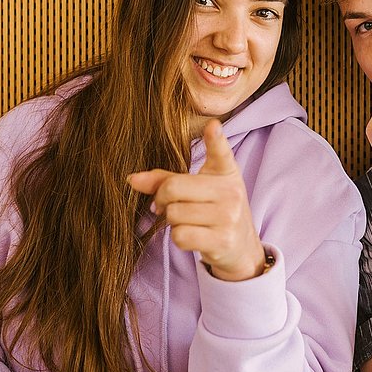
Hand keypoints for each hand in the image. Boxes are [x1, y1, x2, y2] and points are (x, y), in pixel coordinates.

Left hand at [127, 119, 265, 280]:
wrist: (241, 246)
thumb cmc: (214, 211)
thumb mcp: (197, 189)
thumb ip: (165, 180)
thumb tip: (131, 179)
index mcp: (226, 172)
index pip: (221, 152)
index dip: (215, 138)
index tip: (213, 125)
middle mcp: (231, 191)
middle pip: (173, 188)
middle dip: (162, 199)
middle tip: (168, 206)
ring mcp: (229, 216)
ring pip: (174, 214)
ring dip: (172, 221)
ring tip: (188, 221)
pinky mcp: (223, 240)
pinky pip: (181, 235)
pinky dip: (179, 237)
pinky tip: (193, 236)